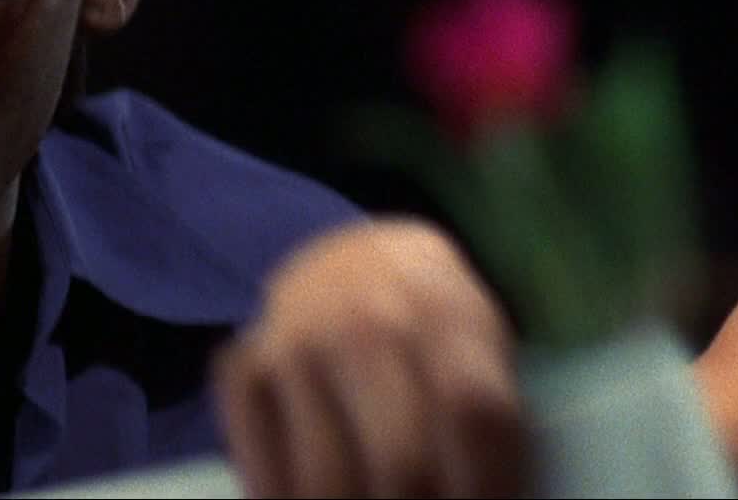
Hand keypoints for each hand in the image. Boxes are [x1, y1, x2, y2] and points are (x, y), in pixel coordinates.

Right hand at [212, 219, 525, 497]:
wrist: (349, 261)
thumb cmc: (429, 323)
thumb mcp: (477, 339)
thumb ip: (488, 412)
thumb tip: (495, 497)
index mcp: (443, 313)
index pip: (473, 414)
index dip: (487, 486)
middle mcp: (364, 323)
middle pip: (402, 462)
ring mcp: (295, 346)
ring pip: (328, 482)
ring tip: (377, 499)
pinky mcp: (242, 370)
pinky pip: (266, 477)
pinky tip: (317, 499)